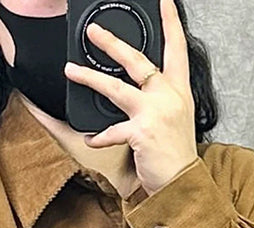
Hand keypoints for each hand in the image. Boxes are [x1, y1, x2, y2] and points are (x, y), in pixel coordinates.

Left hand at [63, 0, 197, 195]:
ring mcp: (154, 112)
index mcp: (179, 89)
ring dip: (89, 78)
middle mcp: (168, 96)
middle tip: (93, 31)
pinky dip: (99, 137)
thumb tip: (140, 85)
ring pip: (115, 88)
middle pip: (137, 60)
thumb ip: (162, 97)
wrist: (182, 183)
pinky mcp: (141, 132)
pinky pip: (112, 131)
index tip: (163, 1)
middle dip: (112, 43)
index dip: (170, 22)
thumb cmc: (176, 154)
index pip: (176, 47)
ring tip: (71, 70)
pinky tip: (90, 140)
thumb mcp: (176, 117)